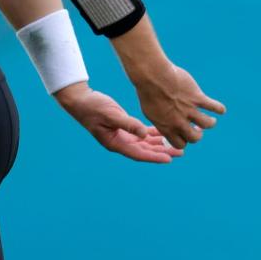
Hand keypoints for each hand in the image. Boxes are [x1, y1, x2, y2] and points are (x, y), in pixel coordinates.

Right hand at [54, 84, 184, 163]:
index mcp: (115, 143)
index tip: (169, 158)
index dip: (154, 156)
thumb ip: (128, 124)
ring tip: (175, 144)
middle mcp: (119, 142)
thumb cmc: (93, 107)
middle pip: (144, 150)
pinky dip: (151, 133)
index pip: (138, 153)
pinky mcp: (123, 128)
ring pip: (144, 143)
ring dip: (159, 143)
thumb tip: (144, 134)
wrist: (80, 100)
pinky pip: (140, 133)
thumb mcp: (111, 114)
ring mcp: (121, 136)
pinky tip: (162, 131)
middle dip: (162, 151)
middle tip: (180, 151)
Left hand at [133, 62, 225, 148]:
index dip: (184, 140)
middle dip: (197, 135)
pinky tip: (220, 110)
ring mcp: (189, 110)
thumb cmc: (148, 92)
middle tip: (197, 128)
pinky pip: (215, 107)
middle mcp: (179, 122)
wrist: (153, 76)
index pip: (179, 144)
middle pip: (195, 138)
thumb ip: (160, 121)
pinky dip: (219, 109)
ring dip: (210, 123)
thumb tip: (165, 125)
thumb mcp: (150, 112)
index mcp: (166, 127)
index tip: (184, 133)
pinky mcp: (197, 98)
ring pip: (207, 124)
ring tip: (210, 119)